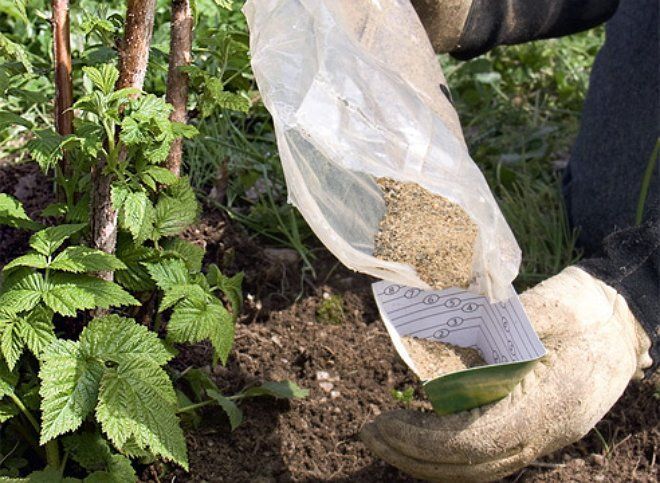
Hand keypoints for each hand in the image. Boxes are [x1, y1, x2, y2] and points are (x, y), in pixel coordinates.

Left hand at [361, 267, 651, 481]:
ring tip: (386, 437)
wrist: (628, 319)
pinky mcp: (537, 428)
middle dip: (415, 455)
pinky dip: (450, 452)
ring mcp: (545, 435)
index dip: (426, 440)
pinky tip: (423, 433)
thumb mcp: (548, 306)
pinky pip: (488, 454)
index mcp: (550, 404)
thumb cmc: (588, 308)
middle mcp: (547, 432)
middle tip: (370, 432)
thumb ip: (499, 328)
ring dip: (428, 459)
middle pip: (472, 466)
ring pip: (479, 468)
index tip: (387, 423)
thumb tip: (445, 346)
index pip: (476, 441)